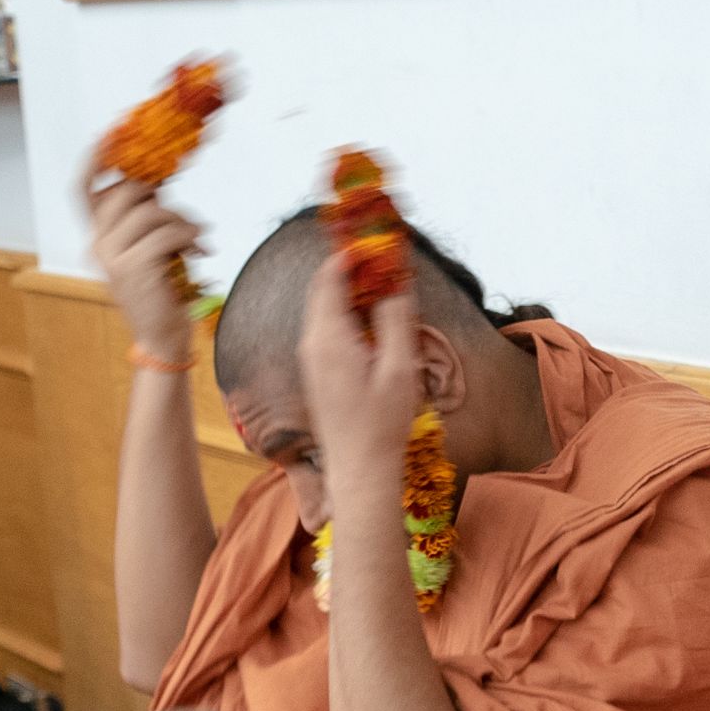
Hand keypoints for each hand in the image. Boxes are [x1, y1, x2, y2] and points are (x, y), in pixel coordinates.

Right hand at [82, 155, 202, 364]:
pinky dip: (188, 236)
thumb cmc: (163, 291)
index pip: (84, 190)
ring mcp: (111, 256)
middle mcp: (97, 243)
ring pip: (150, 211)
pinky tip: (201, 249)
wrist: (162, 338)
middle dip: (162, 198)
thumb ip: (148, 220)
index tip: (111, 137)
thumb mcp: (151, 249)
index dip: (95, 161)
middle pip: (126, 192)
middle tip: (185, 221)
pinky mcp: (132, 268)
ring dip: (182, 222)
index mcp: (97, 237)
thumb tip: (159, 186)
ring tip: (197, 240)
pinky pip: (165, 233)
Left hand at [298, 250, 423, 466]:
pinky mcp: (316, 372)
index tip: (376, 242)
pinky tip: (374, 324)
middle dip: (353, 270)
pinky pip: (328, 330)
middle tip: (384, 260)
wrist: (358, 468)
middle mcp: (312, 343)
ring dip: (352, 294)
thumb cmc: (381, 423)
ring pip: (326, 310)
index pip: (329, 277)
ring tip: (385, 289)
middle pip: (325, 290)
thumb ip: (395, 320)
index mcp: (329, 337)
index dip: (351, 253)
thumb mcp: (398, 368)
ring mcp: (311, 359)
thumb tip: (396, 284)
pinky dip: (348, 316)